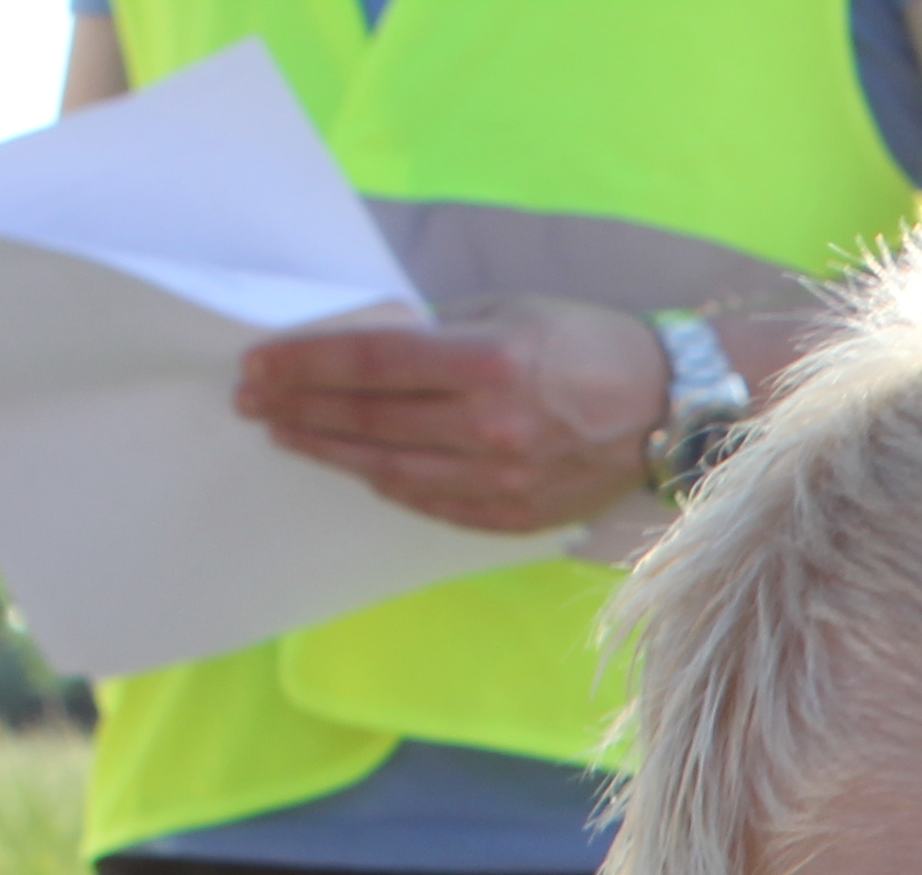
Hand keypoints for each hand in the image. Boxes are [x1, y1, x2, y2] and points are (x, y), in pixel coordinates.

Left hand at [232, 294, 671, 533]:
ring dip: (330, 451)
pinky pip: (431, 502)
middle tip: (252, 403)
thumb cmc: (587, 345)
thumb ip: (436, 337)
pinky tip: (357, 467)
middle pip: (367, 419)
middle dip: (300, 408)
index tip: (258, 364)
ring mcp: (503, 479)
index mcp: (487, 364)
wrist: (669, 408)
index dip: (304, 365)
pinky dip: (386, 483)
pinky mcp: (515, 514)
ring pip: (389, 469)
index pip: (368, 363)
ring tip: (288, 435)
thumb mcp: (507, 313)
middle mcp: (490, 428)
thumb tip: (365, 355)